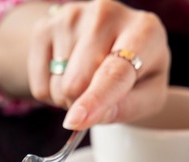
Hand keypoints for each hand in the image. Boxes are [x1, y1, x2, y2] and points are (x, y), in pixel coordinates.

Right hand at [27, 0, 169, 129]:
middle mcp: (106, 14)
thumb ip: (125, 108)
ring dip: (69, 98)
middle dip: (83, 104)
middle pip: (77, 82)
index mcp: (144, 30)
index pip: (113, 72)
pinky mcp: (45, 27)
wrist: (117, 42)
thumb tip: (85, 117)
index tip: (75, 121)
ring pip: (57, 85)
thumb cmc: (139, 73)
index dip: (94, 99)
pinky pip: (39, 84)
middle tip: (100, 97)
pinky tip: (68, 75)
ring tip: (87, 81)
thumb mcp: (148, 95)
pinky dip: (52, 93)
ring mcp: (72, 16)